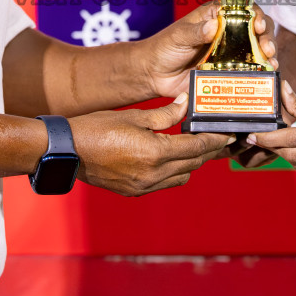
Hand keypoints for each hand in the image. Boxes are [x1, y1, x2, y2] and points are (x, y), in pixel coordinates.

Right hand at [70, 97, 233, 196]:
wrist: (67, 152)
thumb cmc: (97, 128)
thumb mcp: (134, 116)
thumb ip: (165, 113)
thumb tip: (186, 103)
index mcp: (155, 152)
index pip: (197, 147)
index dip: (215, 140)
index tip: (228, 132)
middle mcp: (153, 174)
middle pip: (193, 164)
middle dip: (207, 151)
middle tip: (217, 137)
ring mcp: (143, 187)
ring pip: (181, 177)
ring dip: (191, 163)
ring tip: (193, 146)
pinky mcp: (134, 192)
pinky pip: (164, 184)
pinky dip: (173, 173)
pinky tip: (169, 158)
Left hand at [141, 3, 278, 99]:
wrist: (153, 74)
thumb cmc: (164, 47)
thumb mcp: (178, 36)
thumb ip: (195, 31)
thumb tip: (212, 26)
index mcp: (216, 17)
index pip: (242, 9)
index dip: (255, 15)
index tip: (258, 25)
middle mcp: (227, 33)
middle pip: (255, 29)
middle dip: (266, 36)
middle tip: (268, 47)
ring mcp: (229, 53)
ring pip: (255, 50)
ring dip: (267, 54)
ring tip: (271, 61)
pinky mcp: (227, 72)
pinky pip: (247, 70)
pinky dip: (259, 72)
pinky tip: (267, 75)